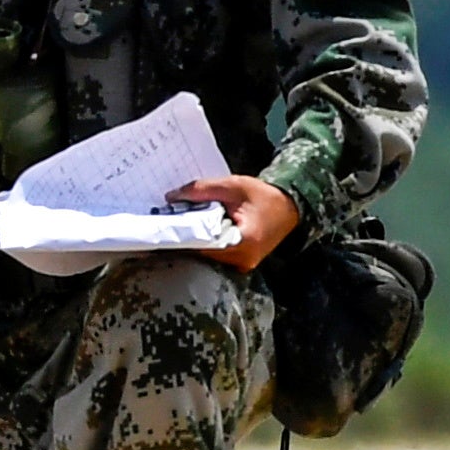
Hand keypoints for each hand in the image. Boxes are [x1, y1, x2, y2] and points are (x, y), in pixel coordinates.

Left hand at [171, 173, 303, 270]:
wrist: (289, 206)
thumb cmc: (264, 196)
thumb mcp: (231, 186)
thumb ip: (200, 190)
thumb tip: (170, 198)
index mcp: (243, 243)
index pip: (202, 243)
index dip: (180, 233)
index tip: (160, 225)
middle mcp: (244, 259)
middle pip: (202, 250)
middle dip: (184, 235)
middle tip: (163, 222)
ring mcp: (243, 263)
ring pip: (207, 254)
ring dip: (193, 238)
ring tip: (178, 222)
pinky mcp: (241, 260)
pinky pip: (216, 253)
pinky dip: (204, 241)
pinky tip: (195, 228)